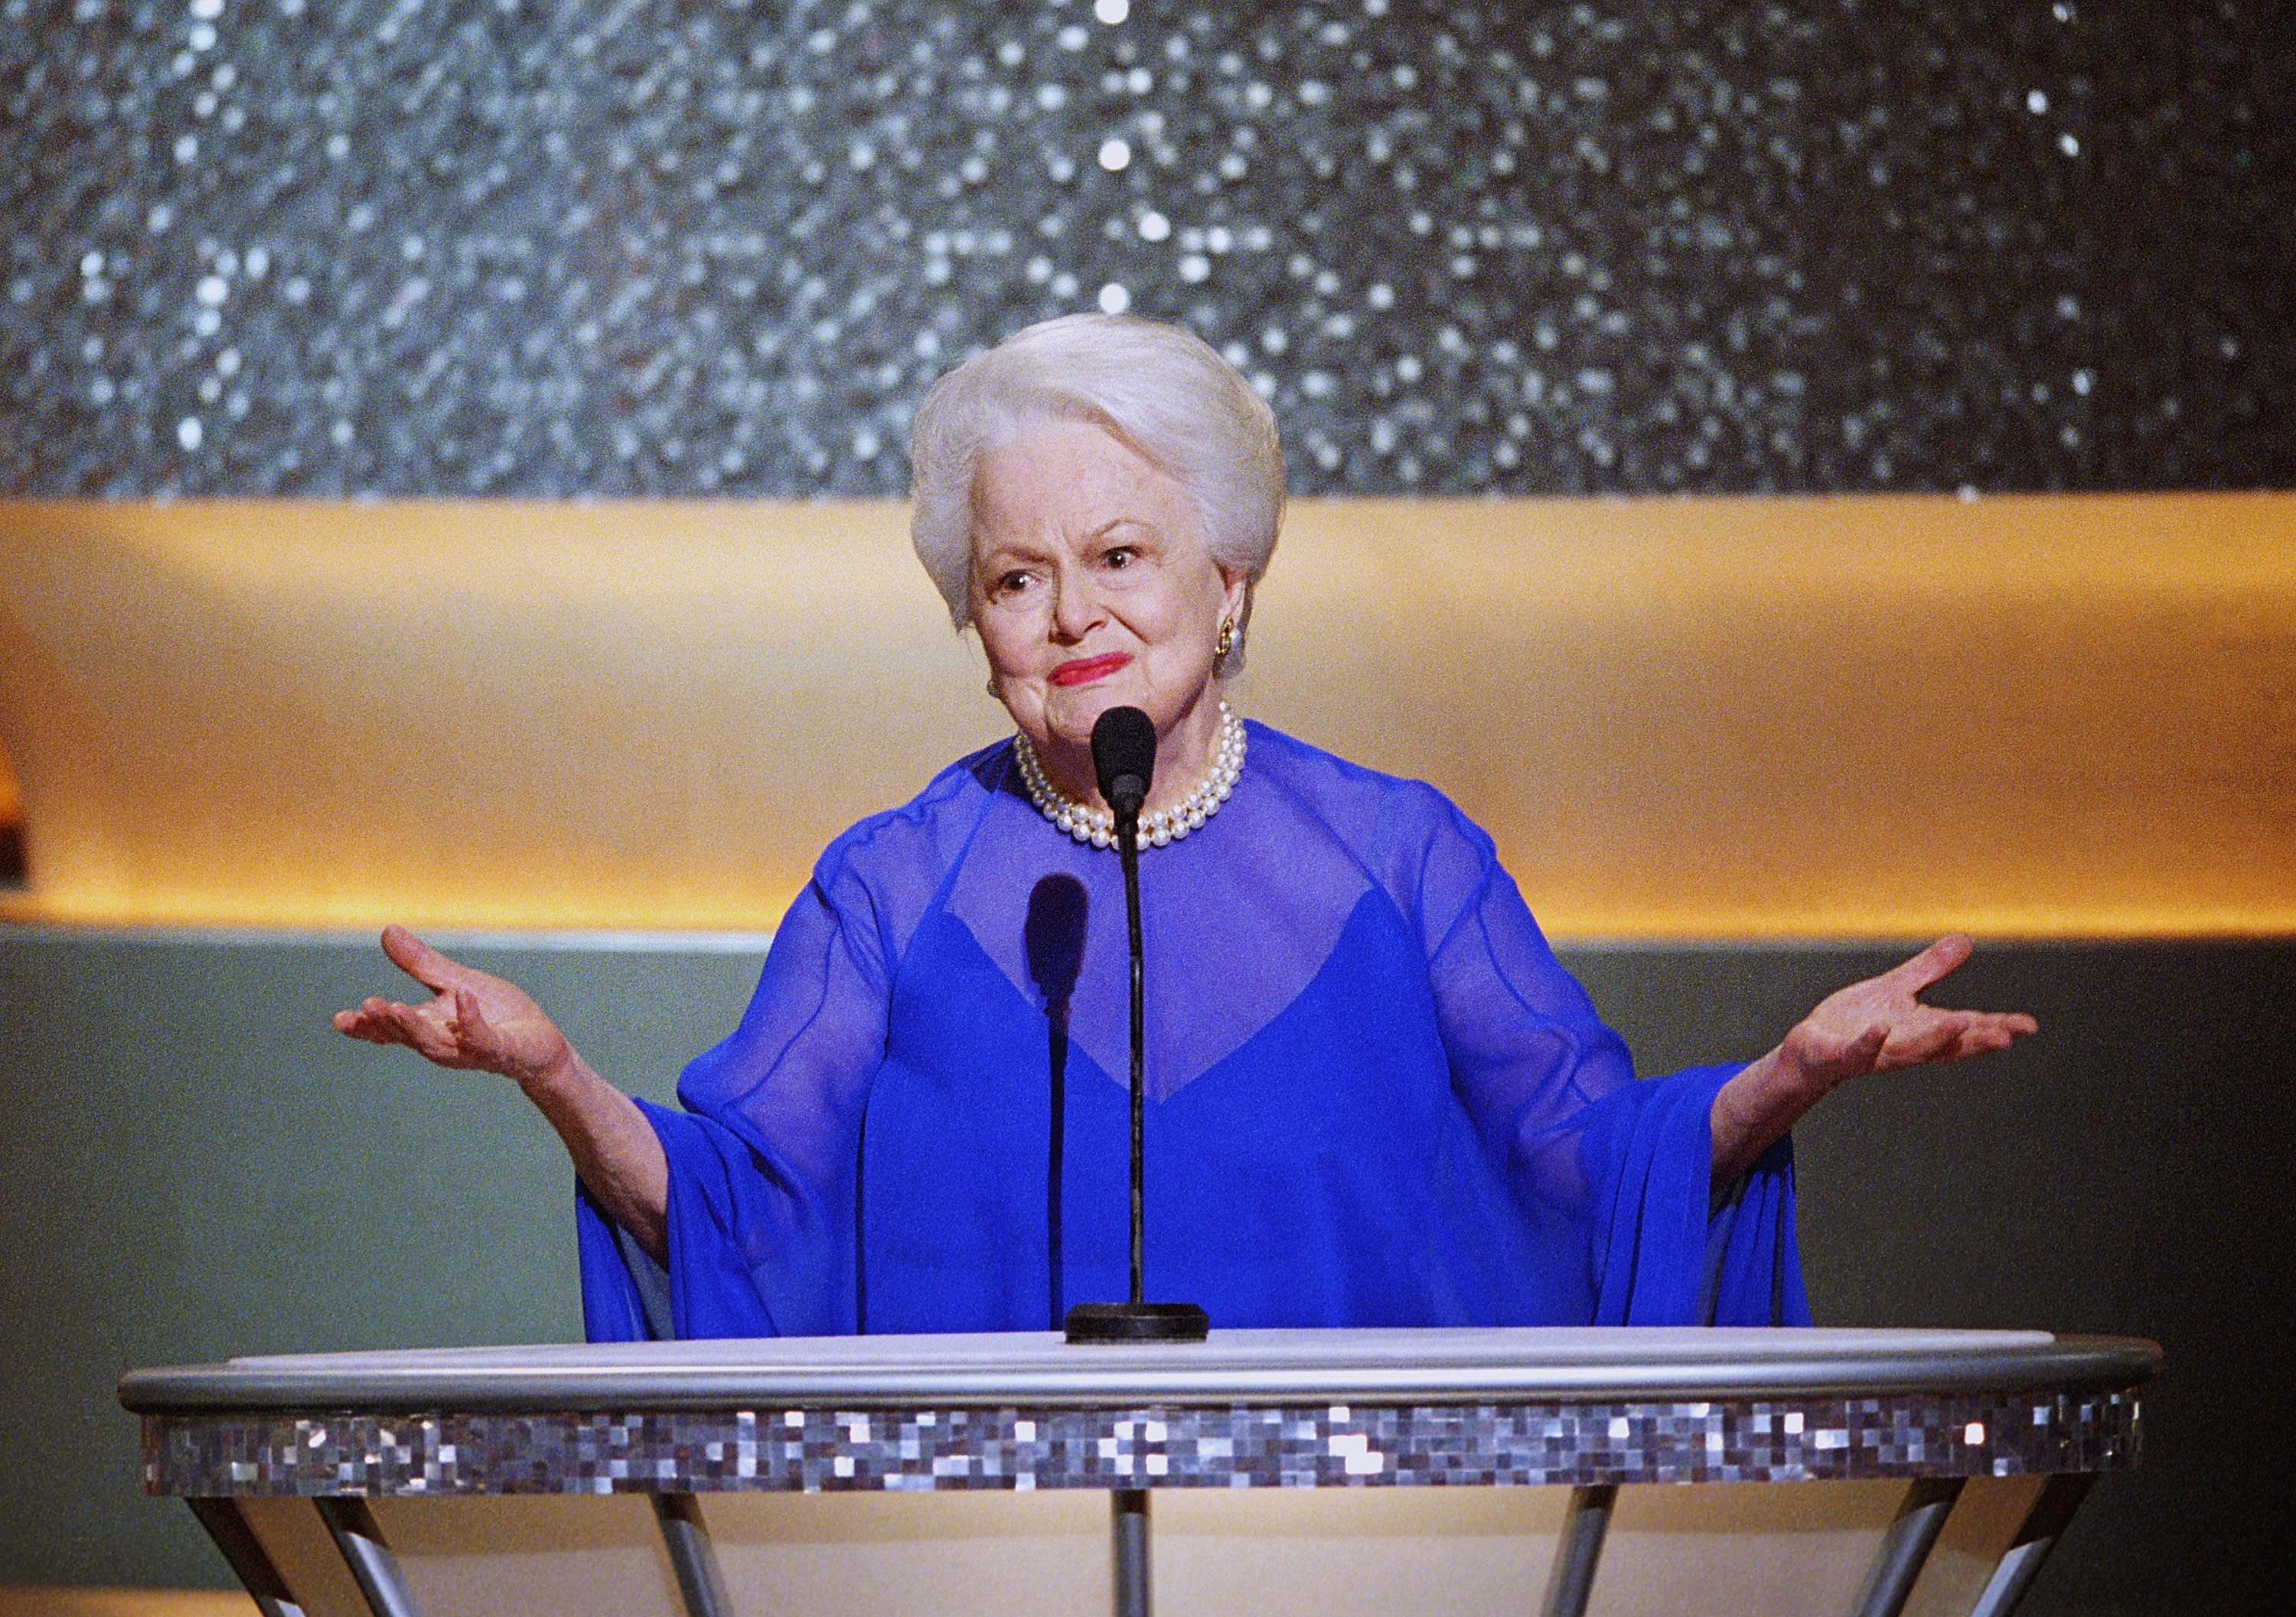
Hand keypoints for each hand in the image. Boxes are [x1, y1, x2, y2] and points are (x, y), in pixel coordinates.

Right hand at [333, 925, 572, 1087]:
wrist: (541, 1043)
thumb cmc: (498, 1015)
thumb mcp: (457, 982)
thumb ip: (422, 964)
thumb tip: (387, 932)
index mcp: (430, 1027)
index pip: (392, 1030)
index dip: (366, 1027)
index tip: (339, 1020)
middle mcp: (445, 1043)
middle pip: (409, 1037)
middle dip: (386, 1024)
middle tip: (365, 1008)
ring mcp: (472, 1049)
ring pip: (437, 1044)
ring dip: (416, 1027)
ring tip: (395, 1008)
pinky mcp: (501, 1049)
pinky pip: (483, 1037)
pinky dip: (471, 1019)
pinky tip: (464, 998)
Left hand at [1711, 934, 2035, 1184]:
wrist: (1811, 1048)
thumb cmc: (1856, 1021)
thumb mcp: (1897, 989)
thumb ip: (1930, 969)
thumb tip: (1965, 940)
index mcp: (1921, 1030)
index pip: (1966, 1030)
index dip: (1997, 1028)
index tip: (2028, 1026)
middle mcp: (1905, 1045)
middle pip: (1947, 1045)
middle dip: (1976, 1040)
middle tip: (2007, 1035)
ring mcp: (1876, 1053)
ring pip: (1911, 1051)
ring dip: (1936, 1040)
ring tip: (1963, 1023)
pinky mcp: (1844, 1054)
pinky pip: (1859, 1051)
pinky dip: (1871, 1041)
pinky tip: (1882, 1028)